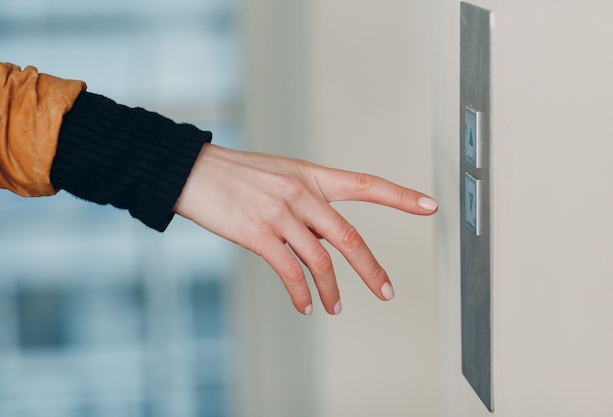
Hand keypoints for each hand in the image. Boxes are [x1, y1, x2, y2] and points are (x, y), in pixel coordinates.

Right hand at [174, 143, 437, 314]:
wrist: (191, 172)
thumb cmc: (235, 174)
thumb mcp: (279, 175)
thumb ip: (306, 203)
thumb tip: (321, 241)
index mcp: (311, 175)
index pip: (365, 184)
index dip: (400, 196)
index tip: (430, 206)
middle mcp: (302, 193)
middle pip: (349, 237)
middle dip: (371, 269)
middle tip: (386, 291)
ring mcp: (281, 214)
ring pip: (320, 261)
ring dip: (331, 291)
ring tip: (335, 308)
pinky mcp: (259, 235)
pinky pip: (290, 272)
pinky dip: (301, 294)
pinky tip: (305, 305)